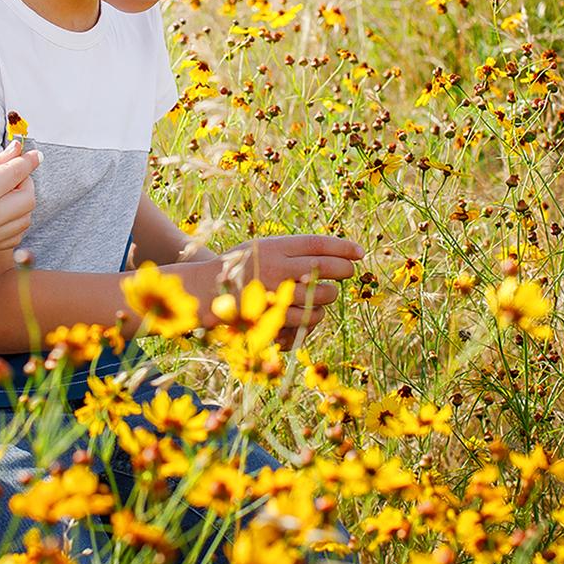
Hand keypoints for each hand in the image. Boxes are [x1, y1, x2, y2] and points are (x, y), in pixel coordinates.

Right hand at [0, 142, 39, 253]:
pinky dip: (15, 222)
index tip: (35, 153)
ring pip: (25, 219)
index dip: (29, 160)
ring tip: (3, 193)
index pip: (17, 173)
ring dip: (22, 203)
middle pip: (28, 198)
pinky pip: (14, 236)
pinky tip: (0, 211)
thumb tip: (16, 150)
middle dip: (25, 182)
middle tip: (12, 173)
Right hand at [220, 234, 362, 331]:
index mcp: (274, 249)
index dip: (343, 247)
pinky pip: (308, 319)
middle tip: (349, 271)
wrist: (203, 294)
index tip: (360, 252)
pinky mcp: (274, 319)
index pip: (318, 244)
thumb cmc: (236, 268)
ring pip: (320, 297)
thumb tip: (327, 252)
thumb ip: (289, 250)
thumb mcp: (259, 249)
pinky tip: (313, 311)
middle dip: (343, 271)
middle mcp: (277, 270)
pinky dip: (315, 315)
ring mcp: (276, 296)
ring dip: (329, 295)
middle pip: (325, 269)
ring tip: (327, 292)